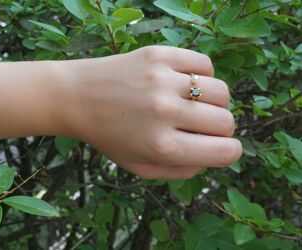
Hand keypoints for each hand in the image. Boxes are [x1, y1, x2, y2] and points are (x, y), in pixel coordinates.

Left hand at [54, 46, 242, 179]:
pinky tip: (183, 82)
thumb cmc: (108, 136)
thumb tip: (211, 157)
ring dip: (213, 101)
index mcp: (162, 147)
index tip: (219, 146)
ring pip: (220, 91)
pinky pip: (204, 63)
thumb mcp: (138, 167)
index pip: (225, 151)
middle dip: (220, 128)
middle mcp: (165, 112)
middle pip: (226, 121)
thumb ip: (180, 171)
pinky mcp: (158, 55)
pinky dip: (202, 75)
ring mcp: (163, 80)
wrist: (76, 97)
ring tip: (192, 102)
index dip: (228, 151)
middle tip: (199, 124)